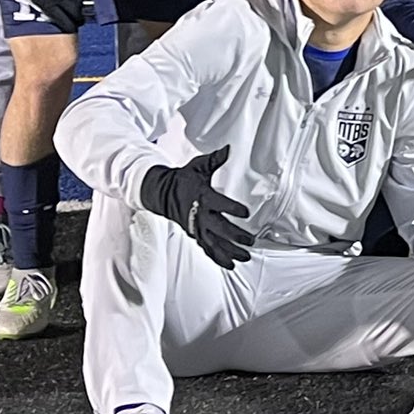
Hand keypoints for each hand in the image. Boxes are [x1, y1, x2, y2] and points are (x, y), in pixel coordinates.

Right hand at [139, 145, 253, 268]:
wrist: (162, 193)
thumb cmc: (184, 179)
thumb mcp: (198, 166)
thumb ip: (214, 159)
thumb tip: (228, 149)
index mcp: (202, 197)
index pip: (218, 203)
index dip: (232, 208)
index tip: (246, 213)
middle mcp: (199, 215)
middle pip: (218, 229)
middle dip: (235, 236)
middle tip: (250, 241)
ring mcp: (197, 227)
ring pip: (214, 243)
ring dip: (229, 251)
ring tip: (245, 257)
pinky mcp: (195, 234)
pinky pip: (207, 249)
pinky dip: (218, 258)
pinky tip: (231, 264)